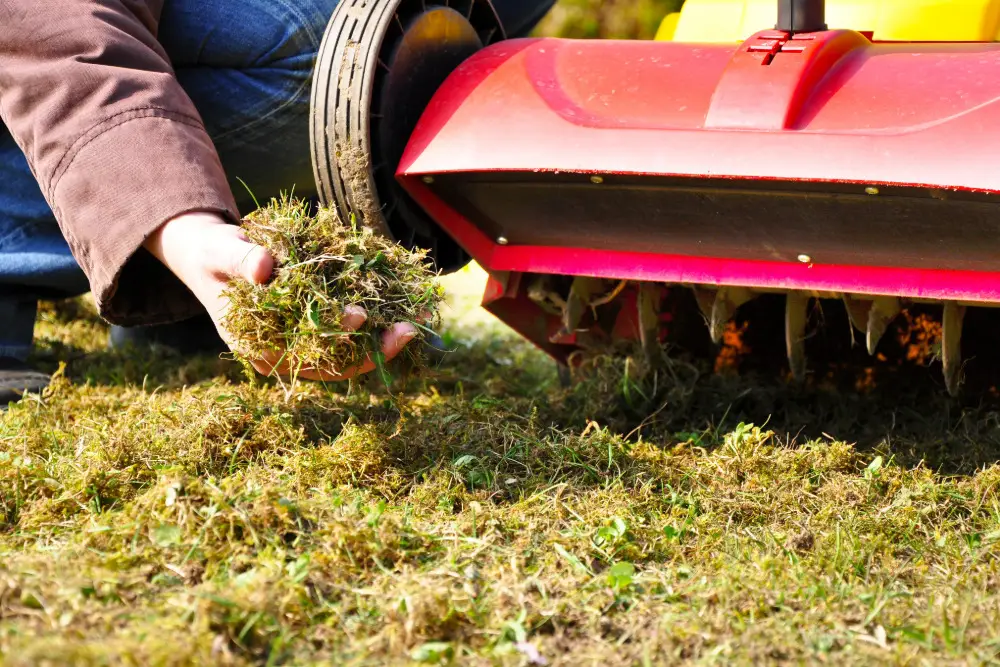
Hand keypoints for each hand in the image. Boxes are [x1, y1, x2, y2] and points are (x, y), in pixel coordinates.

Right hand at [143, 211, 418, 380]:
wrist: (213, 254)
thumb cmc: (213, 255)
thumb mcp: (221, 253)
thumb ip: (241, 260)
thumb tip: (264, 268)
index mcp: (260, 349)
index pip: (304, 356)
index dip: (334, 341)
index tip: (360, 316)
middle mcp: (288, 353)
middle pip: (338, 362)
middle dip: (377, 348)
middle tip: (410, 328)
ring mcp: (306, 341)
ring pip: (353, 349)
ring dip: (388, 336)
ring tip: (422, 318)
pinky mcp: (320, 322)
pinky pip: (355, 327)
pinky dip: (383, 317)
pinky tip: (410, 304)